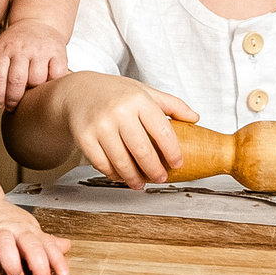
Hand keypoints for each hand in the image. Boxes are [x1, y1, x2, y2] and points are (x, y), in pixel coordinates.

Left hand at [0, 18, 68, 110]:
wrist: (38, 22)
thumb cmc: (17, 44)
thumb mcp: (2, 52)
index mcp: (5, 48)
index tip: (0, 105)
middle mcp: (23, 48)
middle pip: (16, 79)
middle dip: (14, 98)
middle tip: (14, 106)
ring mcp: (41, 49)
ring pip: (37, 79)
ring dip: (33, 92)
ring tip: (31, 94)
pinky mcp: (59, 52)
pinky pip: (56, 75)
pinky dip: (52, 85)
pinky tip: (47, 86)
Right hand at [0, 196, 69, 274]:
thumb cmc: (3, 220)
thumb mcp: (27, 228)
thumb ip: (44, 241)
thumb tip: (66, 246)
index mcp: (28, 230)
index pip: (47, 244)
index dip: (57, 260)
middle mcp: (14, 229)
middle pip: (30, 243)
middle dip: (39, 263)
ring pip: (5, 243)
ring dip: (12, 262)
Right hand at [61, 73, 199, 187]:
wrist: (79, 91)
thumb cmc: (116, 93)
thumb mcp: (144, 91)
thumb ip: (171, 104)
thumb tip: (195, 118)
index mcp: (138, 100)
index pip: (162, 131)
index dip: (172, 152)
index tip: (177, 163)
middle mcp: (119, 112)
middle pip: (142, 151)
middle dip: (154, 170)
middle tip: (161, 178)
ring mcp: (100, 126)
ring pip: (121, 161)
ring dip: (133, 178)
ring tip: (140, 183)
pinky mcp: (84, 138)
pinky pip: (102, 164)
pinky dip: (113, 174)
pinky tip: (121, 176)